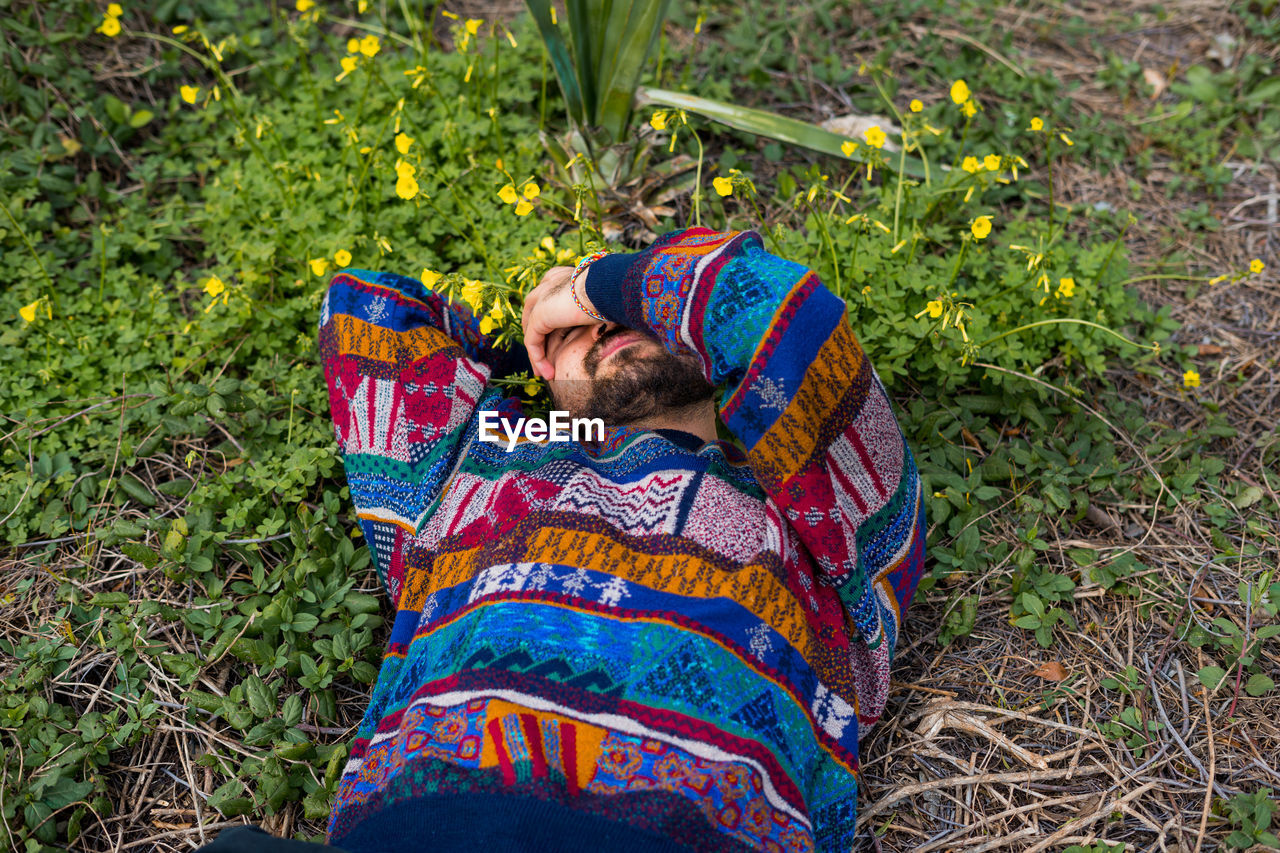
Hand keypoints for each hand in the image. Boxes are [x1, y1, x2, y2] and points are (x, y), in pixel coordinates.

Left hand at [521, 265, 600, 379]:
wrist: (608, 286)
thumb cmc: (614, 292)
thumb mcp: (603, 302)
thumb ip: (597, 310)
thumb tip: (610, 324)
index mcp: (563, 276)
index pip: (549, 301)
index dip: (550, 323)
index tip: (558, 343)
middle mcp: (548, 283)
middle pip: (534, 315)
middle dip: (537, 339)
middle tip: (544, 361)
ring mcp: (540, 297)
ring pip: (532, 330)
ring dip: (537, 354)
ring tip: (544, 373)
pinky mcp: (538, 314)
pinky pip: (533, 341)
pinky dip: (538, 359)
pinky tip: (548, 374)